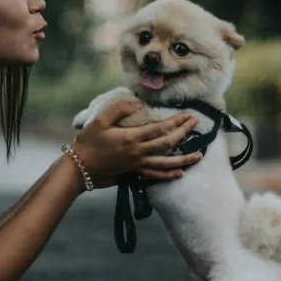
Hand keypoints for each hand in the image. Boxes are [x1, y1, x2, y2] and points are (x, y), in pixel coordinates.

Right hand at [68, 99, 201, 187]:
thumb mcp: (99, 120)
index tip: (186, 114)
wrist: (80, 167)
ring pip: (166, 163)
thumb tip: (137, 104)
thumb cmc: (88, 142)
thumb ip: (119, 109)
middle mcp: (138, 152)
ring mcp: (138, 164)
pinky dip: (169, 175)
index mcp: (131, 137)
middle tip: (195, 124)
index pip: (159, 128)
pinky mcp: (134, 173)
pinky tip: (180, 173)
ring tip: (199, 155)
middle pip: (167, 143)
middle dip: (184, 133)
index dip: (175, 121)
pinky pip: (156, 175)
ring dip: (184, 159)